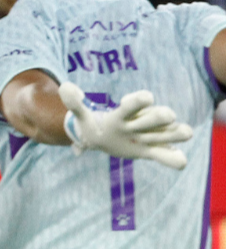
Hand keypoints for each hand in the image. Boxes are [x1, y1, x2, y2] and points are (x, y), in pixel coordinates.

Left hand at [59, 82, 193, 169]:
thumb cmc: (93, 125)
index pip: (133, 104)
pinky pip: (164, 156)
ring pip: (166, 133)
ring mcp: (147, 137)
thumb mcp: (83, 117)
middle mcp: (140, 123)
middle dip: (160, 116)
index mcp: (123, 114)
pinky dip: (173, 159)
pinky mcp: (150, 151)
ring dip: (174, 134)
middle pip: (154, 117)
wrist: (102, 138)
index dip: (139, 101)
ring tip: (182, 133)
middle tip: (167, 115)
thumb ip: (75, 105)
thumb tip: (65, 87)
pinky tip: (180, 161)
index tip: (145, 97)